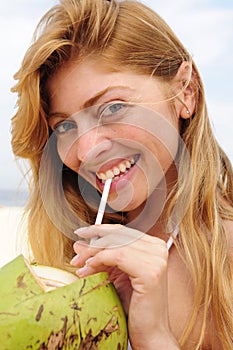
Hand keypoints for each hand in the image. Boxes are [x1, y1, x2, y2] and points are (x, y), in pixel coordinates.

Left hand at [71, 224, 179, 348]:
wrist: (150, 334)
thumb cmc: (134, 307)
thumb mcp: (114, 275)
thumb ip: (100, 258)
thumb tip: (79, 244)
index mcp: (153, 247)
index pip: (122, 231)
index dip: (100, 230)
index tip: (81, 233)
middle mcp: (158, 249)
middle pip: (118, 235)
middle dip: (93, 243)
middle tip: (76, 254)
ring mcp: (156, 259)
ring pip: (115, 244)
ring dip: (93, 254)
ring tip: (79, 266)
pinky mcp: (151, 271)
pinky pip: (118, 256)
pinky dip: (99, 260)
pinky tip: (89, 268)